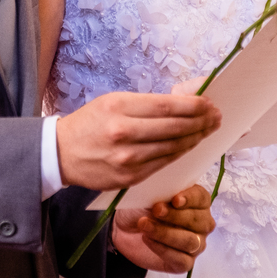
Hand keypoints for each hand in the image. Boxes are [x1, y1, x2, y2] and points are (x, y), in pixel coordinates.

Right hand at [56, 91, 220, 190]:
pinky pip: (163, 164)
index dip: (192, 105)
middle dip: (200, 121)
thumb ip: (146, 103)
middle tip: (215, 116)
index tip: (208, 103)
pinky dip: (179, 153)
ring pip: (172, 147)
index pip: (166, 106)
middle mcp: (123, 132)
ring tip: (208, 130)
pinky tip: (189, 145)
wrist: (61, 153)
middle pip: (174, 127)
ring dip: (195, 138)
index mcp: (118, 107)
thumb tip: (183, 100)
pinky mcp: (129, 177)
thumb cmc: (90, 123)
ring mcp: (127, 158)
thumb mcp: (112, 101)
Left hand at [112, 185, 213, 272]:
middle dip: (175, 215)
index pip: (201, 198)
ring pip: (190, 241)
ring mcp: (196, 245)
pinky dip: (162, 249)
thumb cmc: (142, 207)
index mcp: (197, 202)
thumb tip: (163, 186)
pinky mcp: (184, 263)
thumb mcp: (149, 193)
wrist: (125, 229)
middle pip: (198, 221)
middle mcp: (201, 224)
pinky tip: (147, 239)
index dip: (190, 199)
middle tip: (155, 210)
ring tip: (145, 225)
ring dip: (165, 233)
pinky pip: (180, 259)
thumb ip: (160, 189)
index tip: (175, 199)